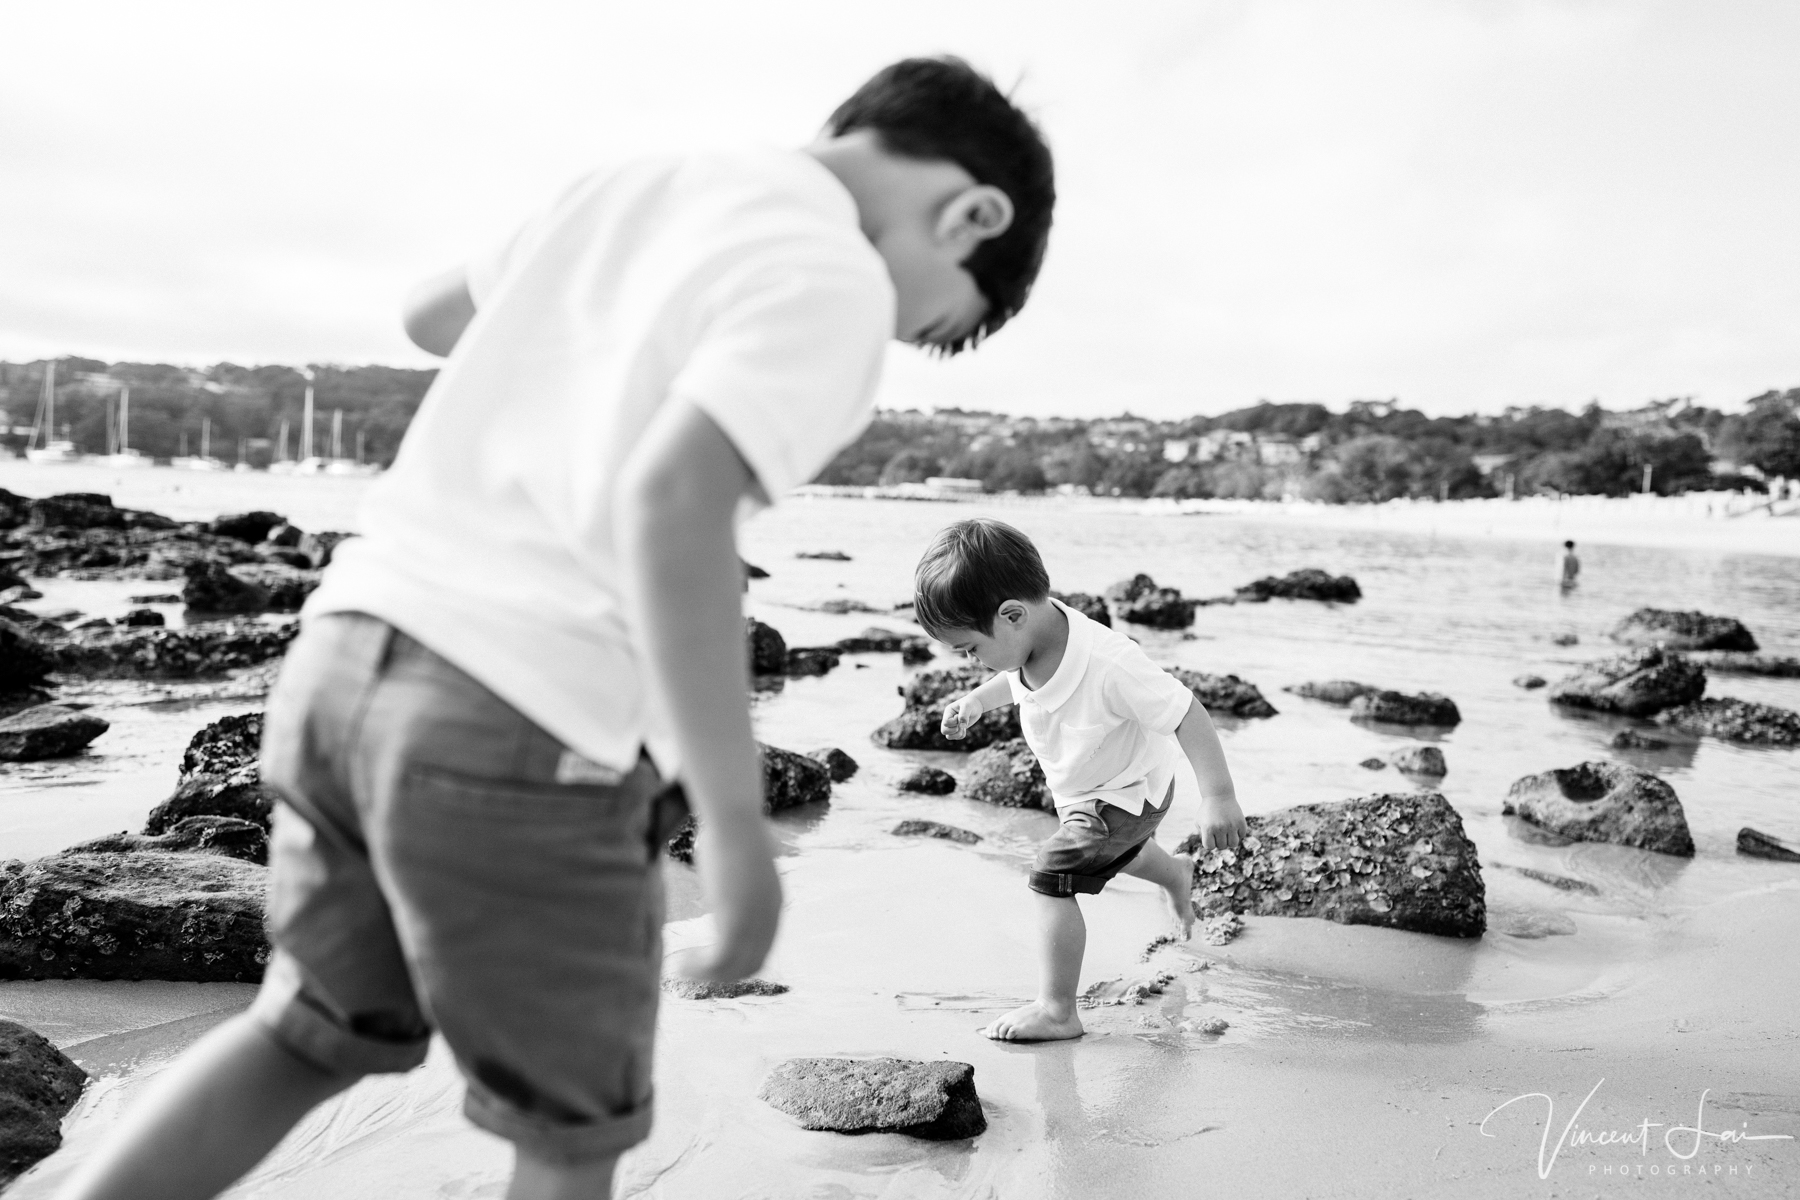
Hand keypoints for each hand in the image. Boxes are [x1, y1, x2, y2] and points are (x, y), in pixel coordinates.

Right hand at [672, 812, 782, 980]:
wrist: (733, 816)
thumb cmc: (727, 826)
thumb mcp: (735, 857)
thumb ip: (731, 870)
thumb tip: (715, 856)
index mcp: (772, 903)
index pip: (761, 948)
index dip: (736, 960)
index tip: (708, 959)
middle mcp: (770, 917)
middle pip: (751, 964)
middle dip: (721, 973)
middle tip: (690, 970)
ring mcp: (755, 921)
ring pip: (733, 968)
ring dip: (704, 974)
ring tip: (678, 968)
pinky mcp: (736, 922)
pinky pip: (718, 961)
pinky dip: (697, 969)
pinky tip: (677, 963)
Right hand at [941, 695, 982, 739]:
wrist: (976, 705)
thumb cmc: (970, 703)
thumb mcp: (967, 706)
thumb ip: (964, 715)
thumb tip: (962, 726)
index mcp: (948, 712)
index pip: (946, 722)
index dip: (954, 722)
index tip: (959, 716)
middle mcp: (948, 719)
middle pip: (944, 731)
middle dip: (954, 730)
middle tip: (961, 724)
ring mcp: (952, 725)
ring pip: (948, 736)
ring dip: (958, 734)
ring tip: (963, 727)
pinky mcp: (957, 729)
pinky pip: (957, 738)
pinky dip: (962, 735)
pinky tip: (965, 727)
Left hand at [1195, 793, 1248, 851]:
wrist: (1219, 795)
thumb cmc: (1207, 810)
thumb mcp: (1199, 821)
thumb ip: (1202, 836)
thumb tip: (1212, 846)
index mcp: (1208, 828)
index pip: (1210, 847)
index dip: (1210, 843)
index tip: (1210, 836)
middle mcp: (1220, 828)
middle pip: (1222, 846)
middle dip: (1220, 841)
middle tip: (1218, 831)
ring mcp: (1232, 825)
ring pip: (1233, 844)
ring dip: (1230, 840)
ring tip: (1227, 832)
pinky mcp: (1241, 822)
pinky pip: (1242, 835)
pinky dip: (1238, 832)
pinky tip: (1233, 824)